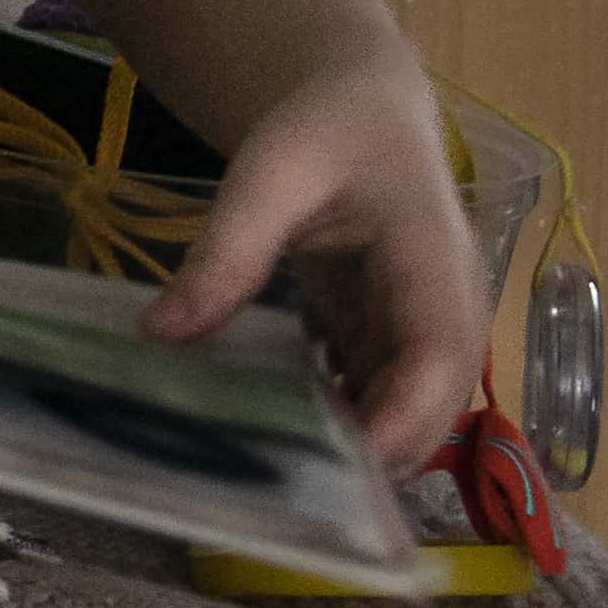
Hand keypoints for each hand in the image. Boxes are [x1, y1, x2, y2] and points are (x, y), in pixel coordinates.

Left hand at [138, 48, 491, 469]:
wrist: (361, 107)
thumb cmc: (327, 129)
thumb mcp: (270, 171)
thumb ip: (226, 249)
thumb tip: (159, 334)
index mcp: (436, 259)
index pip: (439, 357)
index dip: (402, 419)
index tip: (342, 468)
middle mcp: (447, 309)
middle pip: (430, 408)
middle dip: (375, 459)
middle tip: (286, 501)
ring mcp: (422, 333)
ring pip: (403, 416)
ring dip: (352, 453)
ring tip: (270, 486)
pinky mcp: (389, 343)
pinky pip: (372, 401)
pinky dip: (333, 427)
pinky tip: (271, 446)